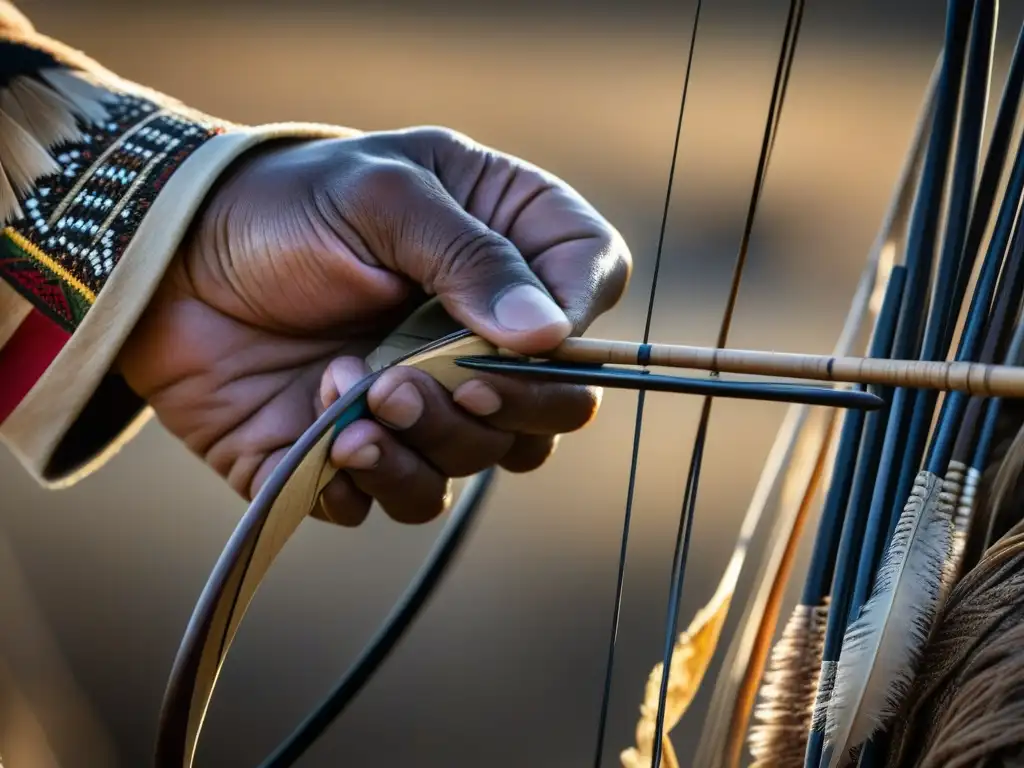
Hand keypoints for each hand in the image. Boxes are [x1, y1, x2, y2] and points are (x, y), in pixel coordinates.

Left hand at [118, 126, 630, 524]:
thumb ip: (470, 257)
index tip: (529, 329)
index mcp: (498, 249)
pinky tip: (329, 431)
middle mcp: (476, 334)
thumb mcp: (380, 196)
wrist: (164, 267)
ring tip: (356, 393)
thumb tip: (548, 334)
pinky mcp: (366, 455)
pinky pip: (406, 500)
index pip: (591, 291)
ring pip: (485, 461)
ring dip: (432, 439)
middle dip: (507, 405)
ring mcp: (427, 399)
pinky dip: (376, 478)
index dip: (578, 320)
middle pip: (555, 404)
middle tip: (442, 380)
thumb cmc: (279, 207)